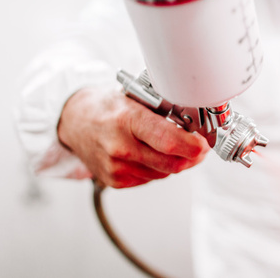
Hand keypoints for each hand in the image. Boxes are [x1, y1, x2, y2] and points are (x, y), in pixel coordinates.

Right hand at [58, 86, 210, 187]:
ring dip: (176, 163)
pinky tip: (155, 155)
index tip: (204, 144)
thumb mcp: (135, 98)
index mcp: (127, 121)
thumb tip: (194, 123)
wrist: (74, 121)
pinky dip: (158, 168)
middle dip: (191, 157)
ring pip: (164, 173)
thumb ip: (162, 112)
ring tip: (177, 148)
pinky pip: (150, 178)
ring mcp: (117, 168)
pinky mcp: (115, 181)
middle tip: (200, 147)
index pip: (168, 141)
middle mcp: (121, 147)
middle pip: (171, 163)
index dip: (192, 146)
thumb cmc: (106, 107)